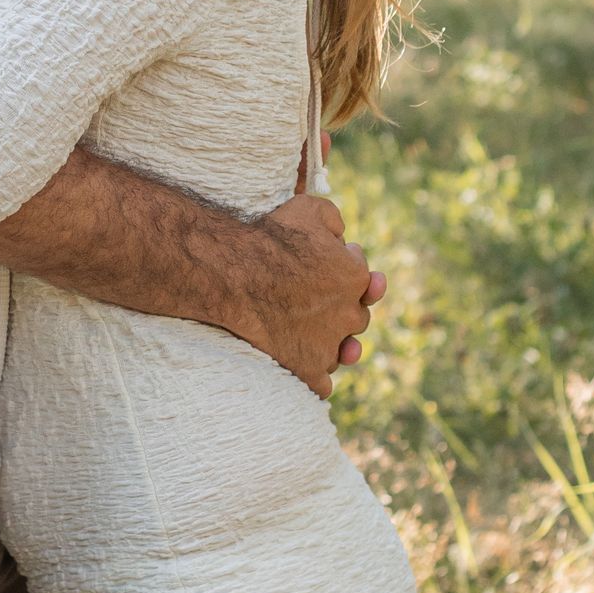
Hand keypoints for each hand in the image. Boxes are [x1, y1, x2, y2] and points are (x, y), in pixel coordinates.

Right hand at [238, 192, 385, 396]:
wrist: (231, 274)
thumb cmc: (269, 238)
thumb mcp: (309, 208)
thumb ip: (334, 218)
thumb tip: (341, 235)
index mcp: (355, 277)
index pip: (362, 277)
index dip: (344, 270)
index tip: (323, 267)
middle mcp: (349, 315)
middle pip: (357, 318)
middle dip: (341, 310)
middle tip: (316, 303)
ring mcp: (328, 346)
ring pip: (341, 352)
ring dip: (332, 346)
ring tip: (312, 338)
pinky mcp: (307, 370)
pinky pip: (322, 384)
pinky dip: (314, 378)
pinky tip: (301, 368)